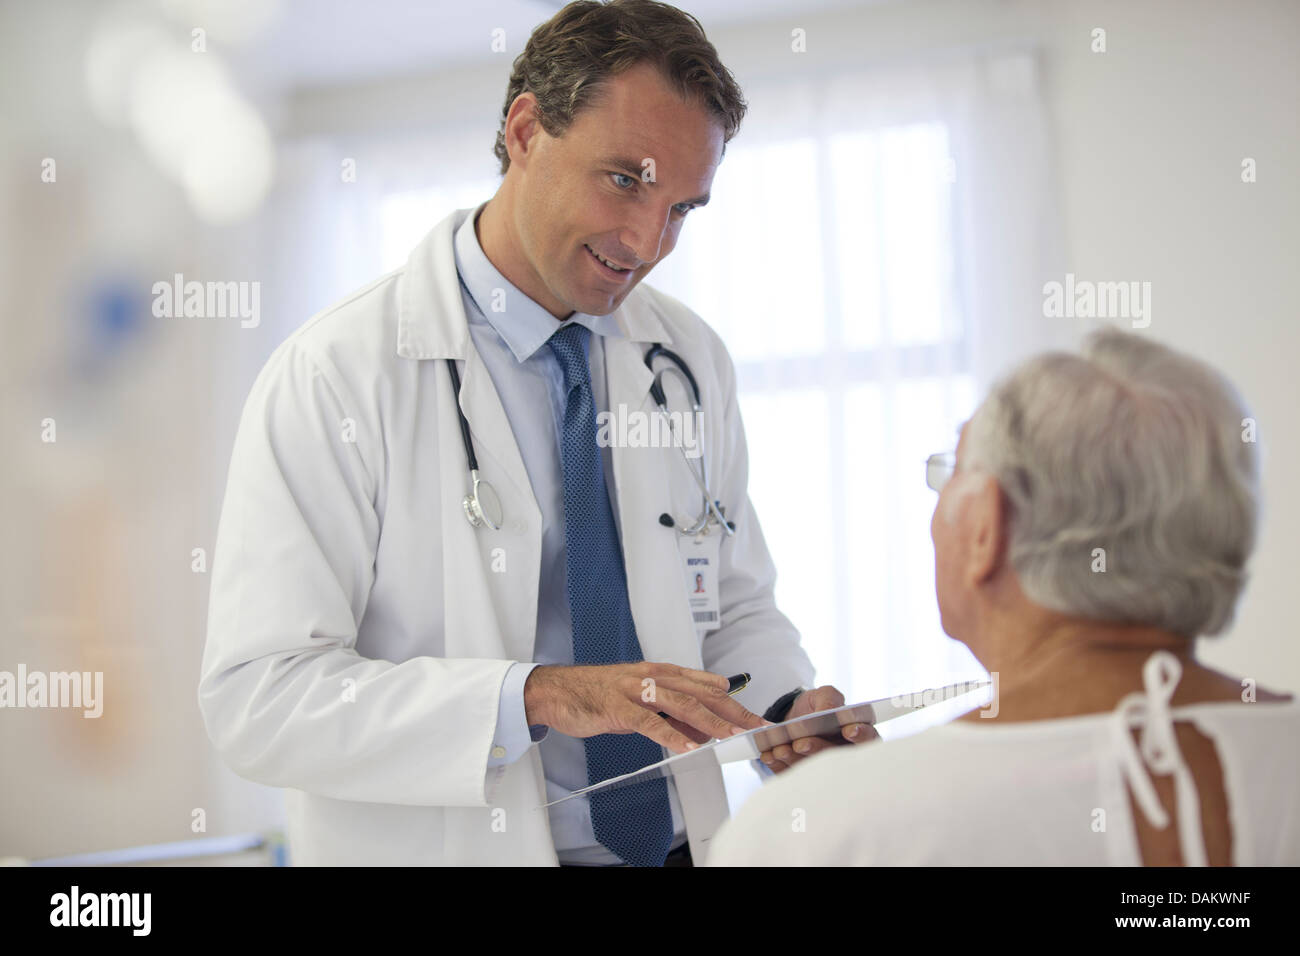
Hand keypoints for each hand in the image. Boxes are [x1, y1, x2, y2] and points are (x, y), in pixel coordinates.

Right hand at [523, 662, 766, 754]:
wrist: (557, 690)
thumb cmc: (599, 695)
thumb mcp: (640, 701)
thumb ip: (670, 712)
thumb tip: (702, 731)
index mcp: (661, 673)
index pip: (706, 687)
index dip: (733, 702)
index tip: (755, 717)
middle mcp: (653, 677)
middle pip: (701, 694)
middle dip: (732, 711)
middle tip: (756, 726)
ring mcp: (635, 691)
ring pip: (681, 704)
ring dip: (710, 721)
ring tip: (731, 735)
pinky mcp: (618, 708)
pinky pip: (648, 722)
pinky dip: (670, 735)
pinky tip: (687, 747)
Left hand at [759, 684, 877, 773]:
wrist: (793, 718)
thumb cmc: (816, 707)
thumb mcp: (824, 694)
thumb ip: (829, 699)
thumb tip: (828, 712)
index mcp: (857, 733)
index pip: (868, 738)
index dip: (861, 735)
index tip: (848, 730)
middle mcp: (843, 754)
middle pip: (837, 759)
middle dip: (818, 749)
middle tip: (801, 743)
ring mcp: (823, 769)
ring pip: (813, 770)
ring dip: (795, 760)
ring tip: (780, 748)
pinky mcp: (803, 777)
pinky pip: (793, 775)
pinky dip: (779, 766)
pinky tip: (770, 755)